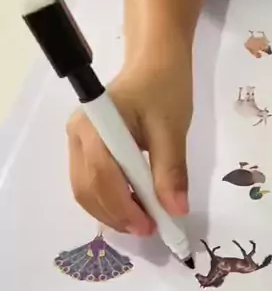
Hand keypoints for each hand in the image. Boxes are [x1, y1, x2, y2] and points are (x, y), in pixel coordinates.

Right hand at [67, 59, 191, 235]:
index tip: (150, 225)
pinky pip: (90, 180)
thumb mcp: (172, 130)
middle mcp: (77, 134)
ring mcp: (78, 141)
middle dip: (116, 214)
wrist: (155, 62)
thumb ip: (171, 171)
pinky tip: (133, 206)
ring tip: (143, 221)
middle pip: (87, 187)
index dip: (125, 206)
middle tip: (148, 228)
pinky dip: (110, 199)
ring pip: (85, 189)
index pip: (103, 175)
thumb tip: (175, 209)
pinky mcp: (85, 146)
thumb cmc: (164, 88)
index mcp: (96, 125)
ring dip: (111, 211)